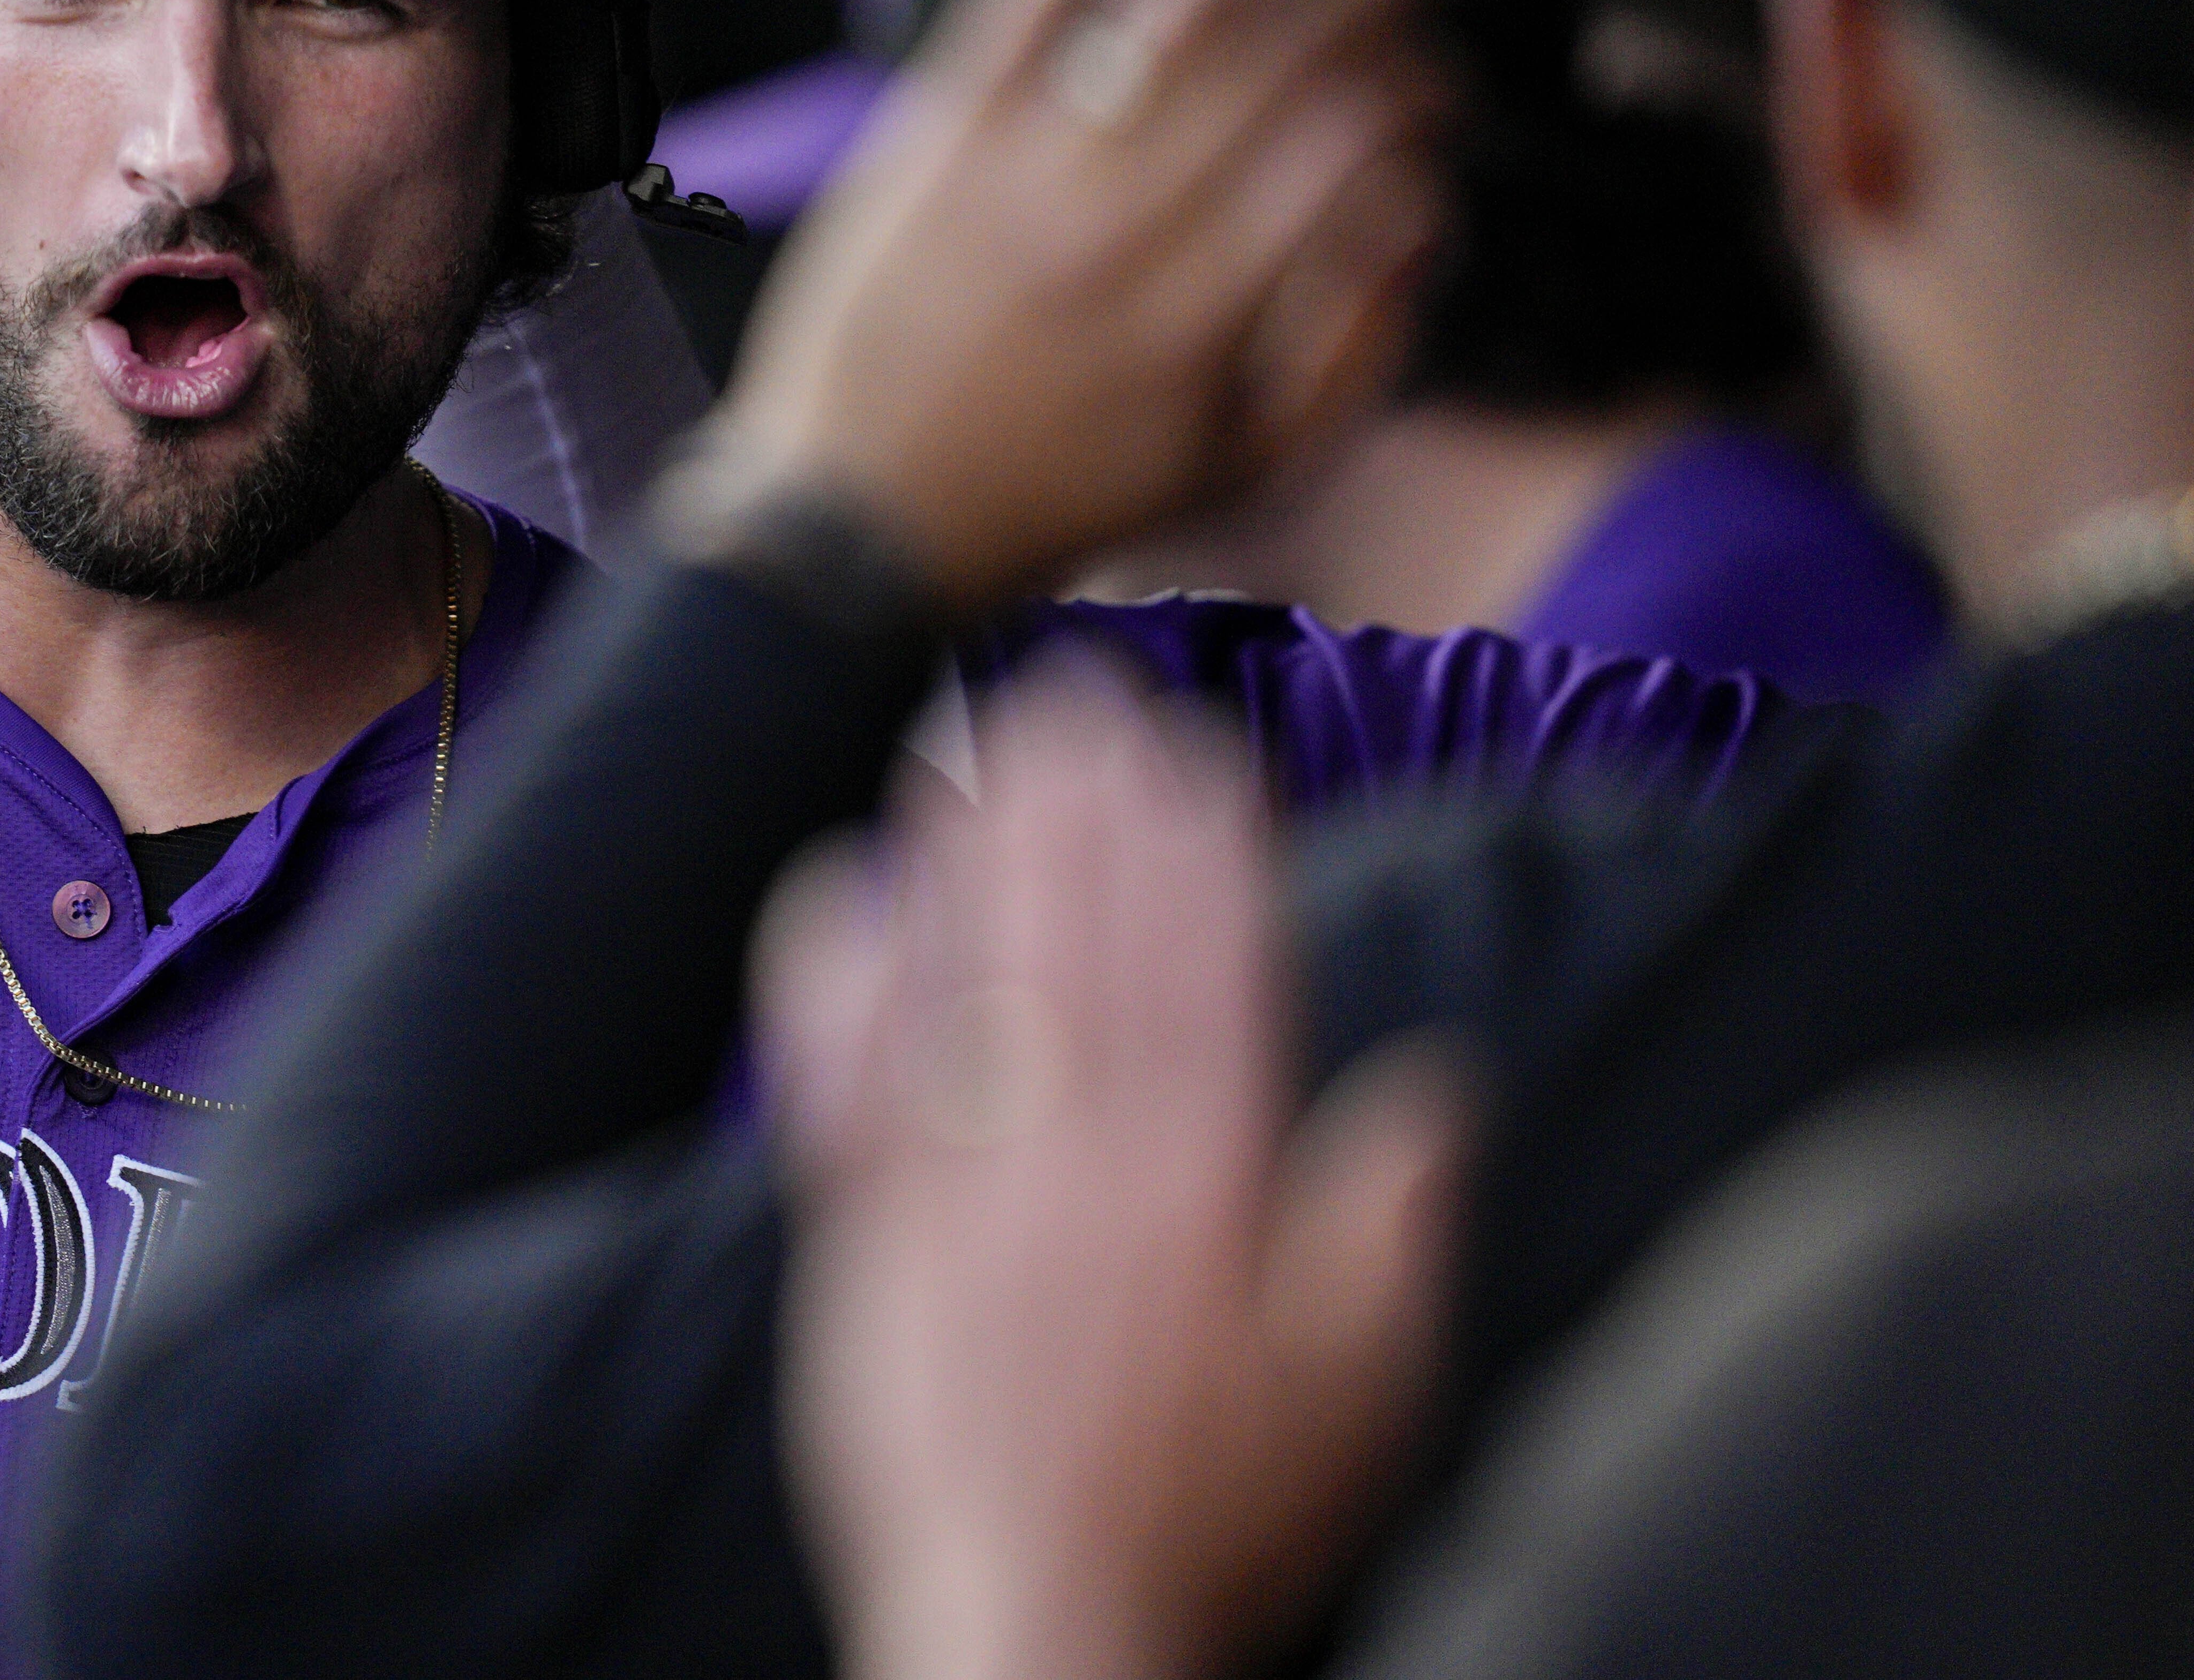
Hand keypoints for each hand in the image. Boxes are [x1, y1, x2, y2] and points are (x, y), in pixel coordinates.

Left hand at [682, 0, 1466, 612]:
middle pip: (1271, 59)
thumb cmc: (1055, 495)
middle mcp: (1119, 233)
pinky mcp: (934, 134)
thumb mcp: (1233, 466)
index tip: (1440, 70)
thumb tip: (1428, 217)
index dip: (1411, 90)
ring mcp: (1021, 172)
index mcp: (1204, 316)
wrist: (853, 517)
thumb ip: (1350, 349)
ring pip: (1161, 10)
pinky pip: (1018, 4)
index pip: (1341, 154)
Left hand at [757, 672, 1468, 1679]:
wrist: (1040, 1621)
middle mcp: (1081, 1165)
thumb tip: (1442, 1082)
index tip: (1199, 751)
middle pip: (1085, 947)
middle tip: (1077, 693)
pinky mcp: (862, 1240)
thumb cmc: (1213, 1521)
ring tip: (970, 744)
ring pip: (968, 984)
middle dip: (1084, 808)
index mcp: (1207, 1187)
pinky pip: (840, 1083)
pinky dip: (837, 980)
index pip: (1213, 973)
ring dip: (970, 853)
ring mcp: (961, 1195)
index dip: (1206, 850)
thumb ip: (1392, 1230)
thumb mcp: (1362, 1394)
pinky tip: (838, 891)